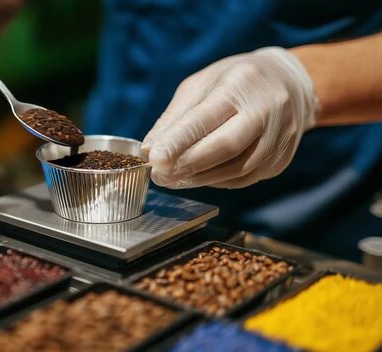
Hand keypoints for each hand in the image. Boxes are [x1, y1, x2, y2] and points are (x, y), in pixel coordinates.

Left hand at [141, 47, 318, 188]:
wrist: (291, 83)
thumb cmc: (236, 81)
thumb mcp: (202, 84)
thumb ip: (175, 117)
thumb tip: (149, 149)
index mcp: (240, 84)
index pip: (206, 118)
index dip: (178, 141)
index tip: (154, 158)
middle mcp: (266, 110)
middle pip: (225, 146)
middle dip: (187, 164)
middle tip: (159, 174)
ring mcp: (279, 138)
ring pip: (235, 169)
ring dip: (198, 178)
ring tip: (172, 178)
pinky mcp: (280, 160)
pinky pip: (243, 179)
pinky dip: (216, 180)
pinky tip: (198, 177)